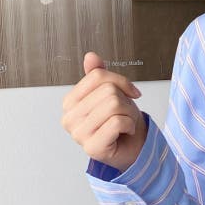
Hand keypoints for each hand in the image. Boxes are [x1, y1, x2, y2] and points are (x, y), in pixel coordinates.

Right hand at [61, 52, 146, 171]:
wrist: (135, 148)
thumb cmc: (123, 122)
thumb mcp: (113, 92)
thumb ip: (99, 75)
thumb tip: (90, 56)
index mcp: (70, 102)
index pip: (97, 76)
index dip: (120, 82)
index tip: (129, 93)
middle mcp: (70, 118)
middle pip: (107, 91)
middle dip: (125, 102)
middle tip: (124, 115)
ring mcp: (78, 134)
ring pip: (113, 105)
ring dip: (128, 114)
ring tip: (124, 124)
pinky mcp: (92, 147)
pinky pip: (117, 122)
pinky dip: (129, 125)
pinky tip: (124, 133)